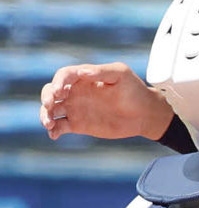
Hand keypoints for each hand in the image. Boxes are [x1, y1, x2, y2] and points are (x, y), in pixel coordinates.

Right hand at [39, 62, 173, 141]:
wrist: (144, 114)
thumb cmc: (134, 90)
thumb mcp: (121, 75)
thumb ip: (102, 72)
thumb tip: (83, 72)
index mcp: (83, 77)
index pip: (63, 76)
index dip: (58, 82)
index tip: (60, 91)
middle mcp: (76, 92)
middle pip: (51, 92)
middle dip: (46, 97)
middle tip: (50, 105)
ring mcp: (76, 108)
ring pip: (52, 110)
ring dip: (45, 115)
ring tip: (49, 123)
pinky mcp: (79, 124)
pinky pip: (61, 127)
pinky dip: (54, 130)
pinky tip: (54, 134)